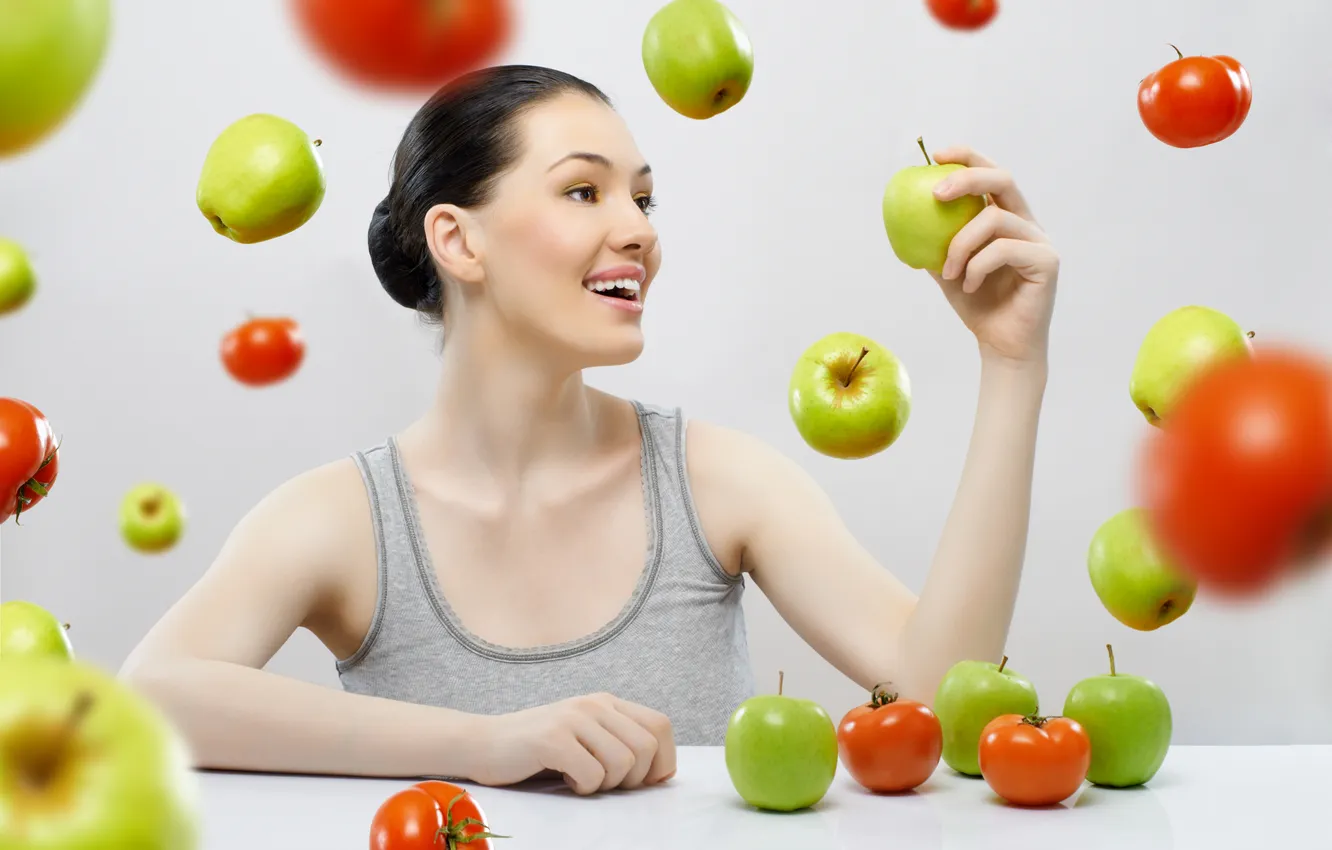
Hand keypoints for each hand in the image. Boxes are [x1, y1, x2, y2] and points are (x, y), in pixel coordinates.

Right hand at [470, 692, 676, 793]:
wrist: (482, 743)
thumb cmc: (538, 750)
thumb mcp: (585, 737)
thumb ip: (619, 742)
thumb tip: (662, 772)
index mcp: (607, 703)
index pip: (661, 726)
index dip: (662, 760)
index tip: (642, 782)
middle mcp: (594, 704)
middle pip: (648, 746)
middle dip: (634, 778)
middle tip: (605, 784)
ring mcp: (573, 718)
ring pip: (623, 762)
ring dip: (606, 784)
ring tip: (580, 780)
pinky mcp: (553, 739)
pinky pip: (592, 774)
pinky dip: (583, 788)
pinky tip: (564, 780)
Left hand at [928, 146, 1059, 365]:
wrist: (1001, 344)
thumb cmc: (977, 305)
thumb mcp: (945, 269)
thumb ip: (933, 243)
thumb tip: (901, 218)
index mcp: (1006, 217)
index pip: (990, 175)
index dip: (967, 157)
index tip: (936, 155)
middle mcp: (1026, 222)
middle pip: (1003, 179)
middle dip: (967, 179)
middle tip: (936, 194)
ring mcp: (1040, 240)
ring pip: (996, 219)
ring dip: (961, 243)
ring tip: (947, 271)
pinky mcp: (1047, 261)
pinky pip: (1003, 249)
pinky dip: (977, 265)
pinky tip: (967, 285)